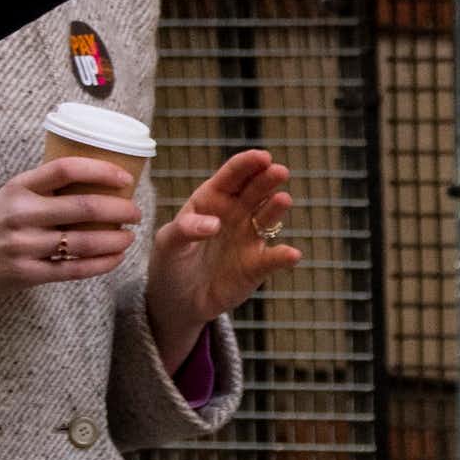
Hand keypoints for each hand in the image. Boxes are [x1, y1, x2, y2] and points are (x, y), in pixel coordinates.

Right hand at [0, 157, 141, 307]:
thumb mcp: (8, 196)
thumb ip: (43, 189)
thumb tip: (93, 180)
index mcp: (19, 188)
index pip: (66, 168)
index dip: (101, 170)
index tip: (125, 177)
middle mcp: (23, 215)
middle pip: (84, 207)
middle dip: (120, 209)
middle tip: (136, 212)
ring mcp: (25, 246)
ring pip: (84, 242)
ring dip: (115, 239)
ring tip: (129, 237)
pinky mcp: (27, 274)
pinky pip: (73, 270)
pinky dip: (100, 264)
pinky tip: (114, 258)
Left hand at [145, 149, 299, 373]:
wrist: (176, 302)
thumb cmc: (170, 263)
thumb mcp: (167, 244)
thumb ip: (185, 229)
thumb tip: (214, 224)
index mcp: (212, 199)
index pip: (233, 175)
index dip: (248, 164)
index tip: (262, 157)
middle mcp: (236, 212)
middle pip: (256, 190)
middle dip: (268, 178)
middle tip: (278, 171)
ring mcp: (249, 237)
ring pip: (268, 217)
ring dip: (277, 208)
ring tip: (282, 200)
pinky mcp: (257, 265)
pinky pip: (273, 258)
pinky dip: (284, 256)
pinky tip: (292, 255)